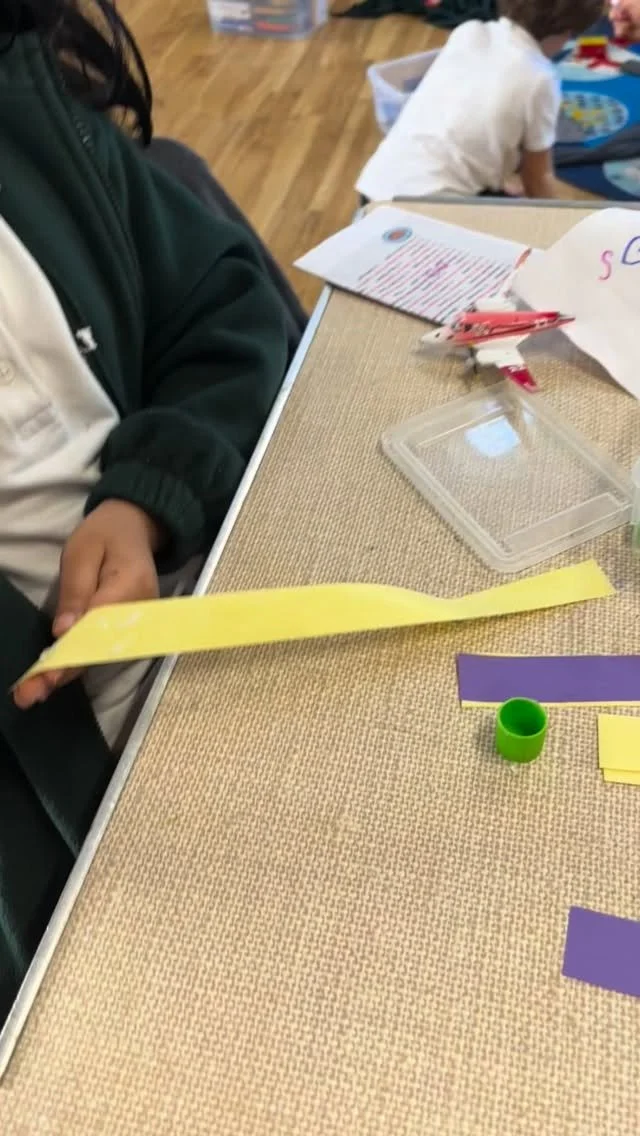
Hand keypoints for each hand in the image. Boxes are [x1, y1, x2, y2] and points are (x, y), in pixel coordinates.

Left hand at [14, 500, 163, 708]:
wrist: (134, 529)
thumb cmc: (104, 536)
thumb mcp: (81, 552)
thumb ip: (75, 591)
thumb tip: (64, 632)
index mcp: (130, 585)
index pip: (98, 627)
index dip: (72, 653)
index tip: (47, 675)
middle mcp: (142, 612)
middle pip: (101, 649)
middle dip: (65, 672)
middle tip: (29, 693)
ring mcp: (142, 623)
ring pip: (102, 654)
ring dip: (68, 673)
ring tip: (34, 689)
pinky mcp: (134, 629)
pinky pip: (105, 649)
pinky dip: (78, 663)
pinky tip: (53, 676)